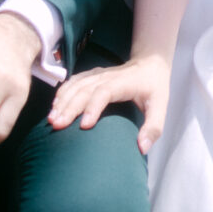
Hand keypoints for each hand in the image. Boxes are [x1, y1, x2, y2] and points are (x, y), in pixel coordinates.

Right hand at [47, 55, 169, 154]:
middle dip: (69, 107)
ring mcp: (98, 74)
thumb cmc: (154, 88)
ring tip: (52, 119)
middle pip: (84, 89)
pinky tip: (55, 105)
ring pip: (76, 85)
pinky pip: (74, 82)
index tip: (84, 125)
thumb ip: (153, 128)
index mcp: (123, 83)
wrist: (149, 63)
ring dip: (63, 101)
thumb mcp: (160, 107)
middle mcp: (107, 76)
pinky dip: (63, 92)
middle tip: (56, 125)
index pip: (104, 92)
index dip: (93, 107)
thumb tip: (141, 149)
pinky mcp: (92, 75)